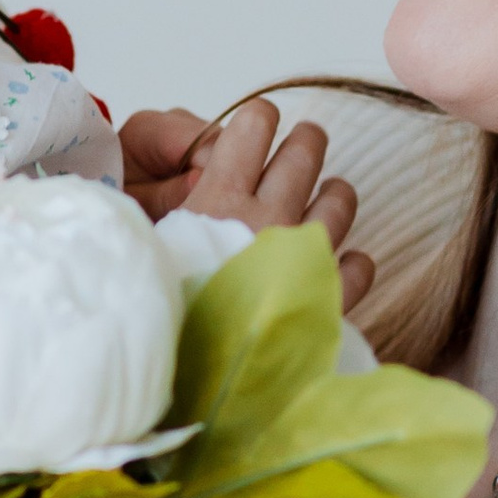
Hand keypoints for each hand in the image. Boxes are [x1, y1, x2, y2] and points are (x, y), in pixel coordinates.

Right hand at [119, 95, 373, 310]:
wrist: (182, 376)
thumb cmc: (156, 305)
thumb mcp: (139, 240)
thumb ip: (157, 202)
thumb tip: (190, 177)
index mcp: (219, 197)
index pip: (252, 125)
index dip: (257, 121)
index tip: (257, 127)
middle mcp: (268, 218)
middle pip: (305, 152)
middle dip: (304, 142)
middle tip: (302, 146)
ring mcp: (304, 258)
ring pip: (339, 200)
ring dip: (333, 192)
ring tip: (326, 196)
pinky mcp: (330, 301)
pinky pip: (359, 265)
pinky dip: (352, 261)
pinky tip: (336, 263)